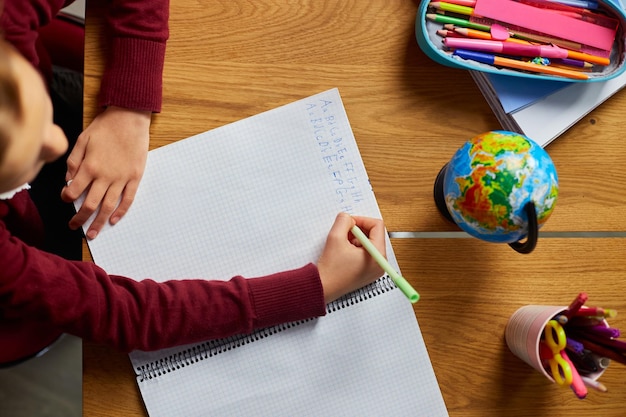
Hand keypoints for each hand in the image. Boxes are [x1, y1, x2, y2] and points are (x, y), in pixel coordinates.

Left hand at [61, 106, 150, 238]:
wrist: (130, 118)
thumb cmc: (105, 127)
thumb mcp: (83, 139)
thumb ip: (74, 160)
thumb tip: (68, 179)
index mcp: (89, 167)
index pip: (74, 191)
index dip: (67, 198)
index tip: (65, 199)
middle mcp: (105, 176)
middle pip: (90, 204)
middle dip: (80, 218)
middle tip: (74, 227)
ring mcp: (121, 178)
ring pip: (109, 206)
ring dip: (99, 222)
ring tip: (93, 233)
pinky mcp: (135, 177)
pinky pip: (128, 199)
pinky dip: (121, 211)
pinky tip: (114, 220)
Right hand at [317, 213, 385, 302]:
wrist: (323, 288)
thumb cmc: (330, 270)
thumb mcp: (336, 237)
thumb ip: (344, 221)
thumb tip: (348, 218)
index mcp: (377, 255)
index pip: (377, 226)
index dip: (361, 220)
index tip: (349, 223)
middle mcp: (380, 263)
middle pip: (374, 235)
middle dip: (357, 231)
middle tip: (343, 235)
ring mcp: (375, 269)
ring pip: (368, 243)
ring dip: (355, 240)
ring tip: (342, 247)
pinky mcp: (368, 272)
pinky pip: (365, 253)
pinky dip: (354, 249)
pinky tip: (343, 254)